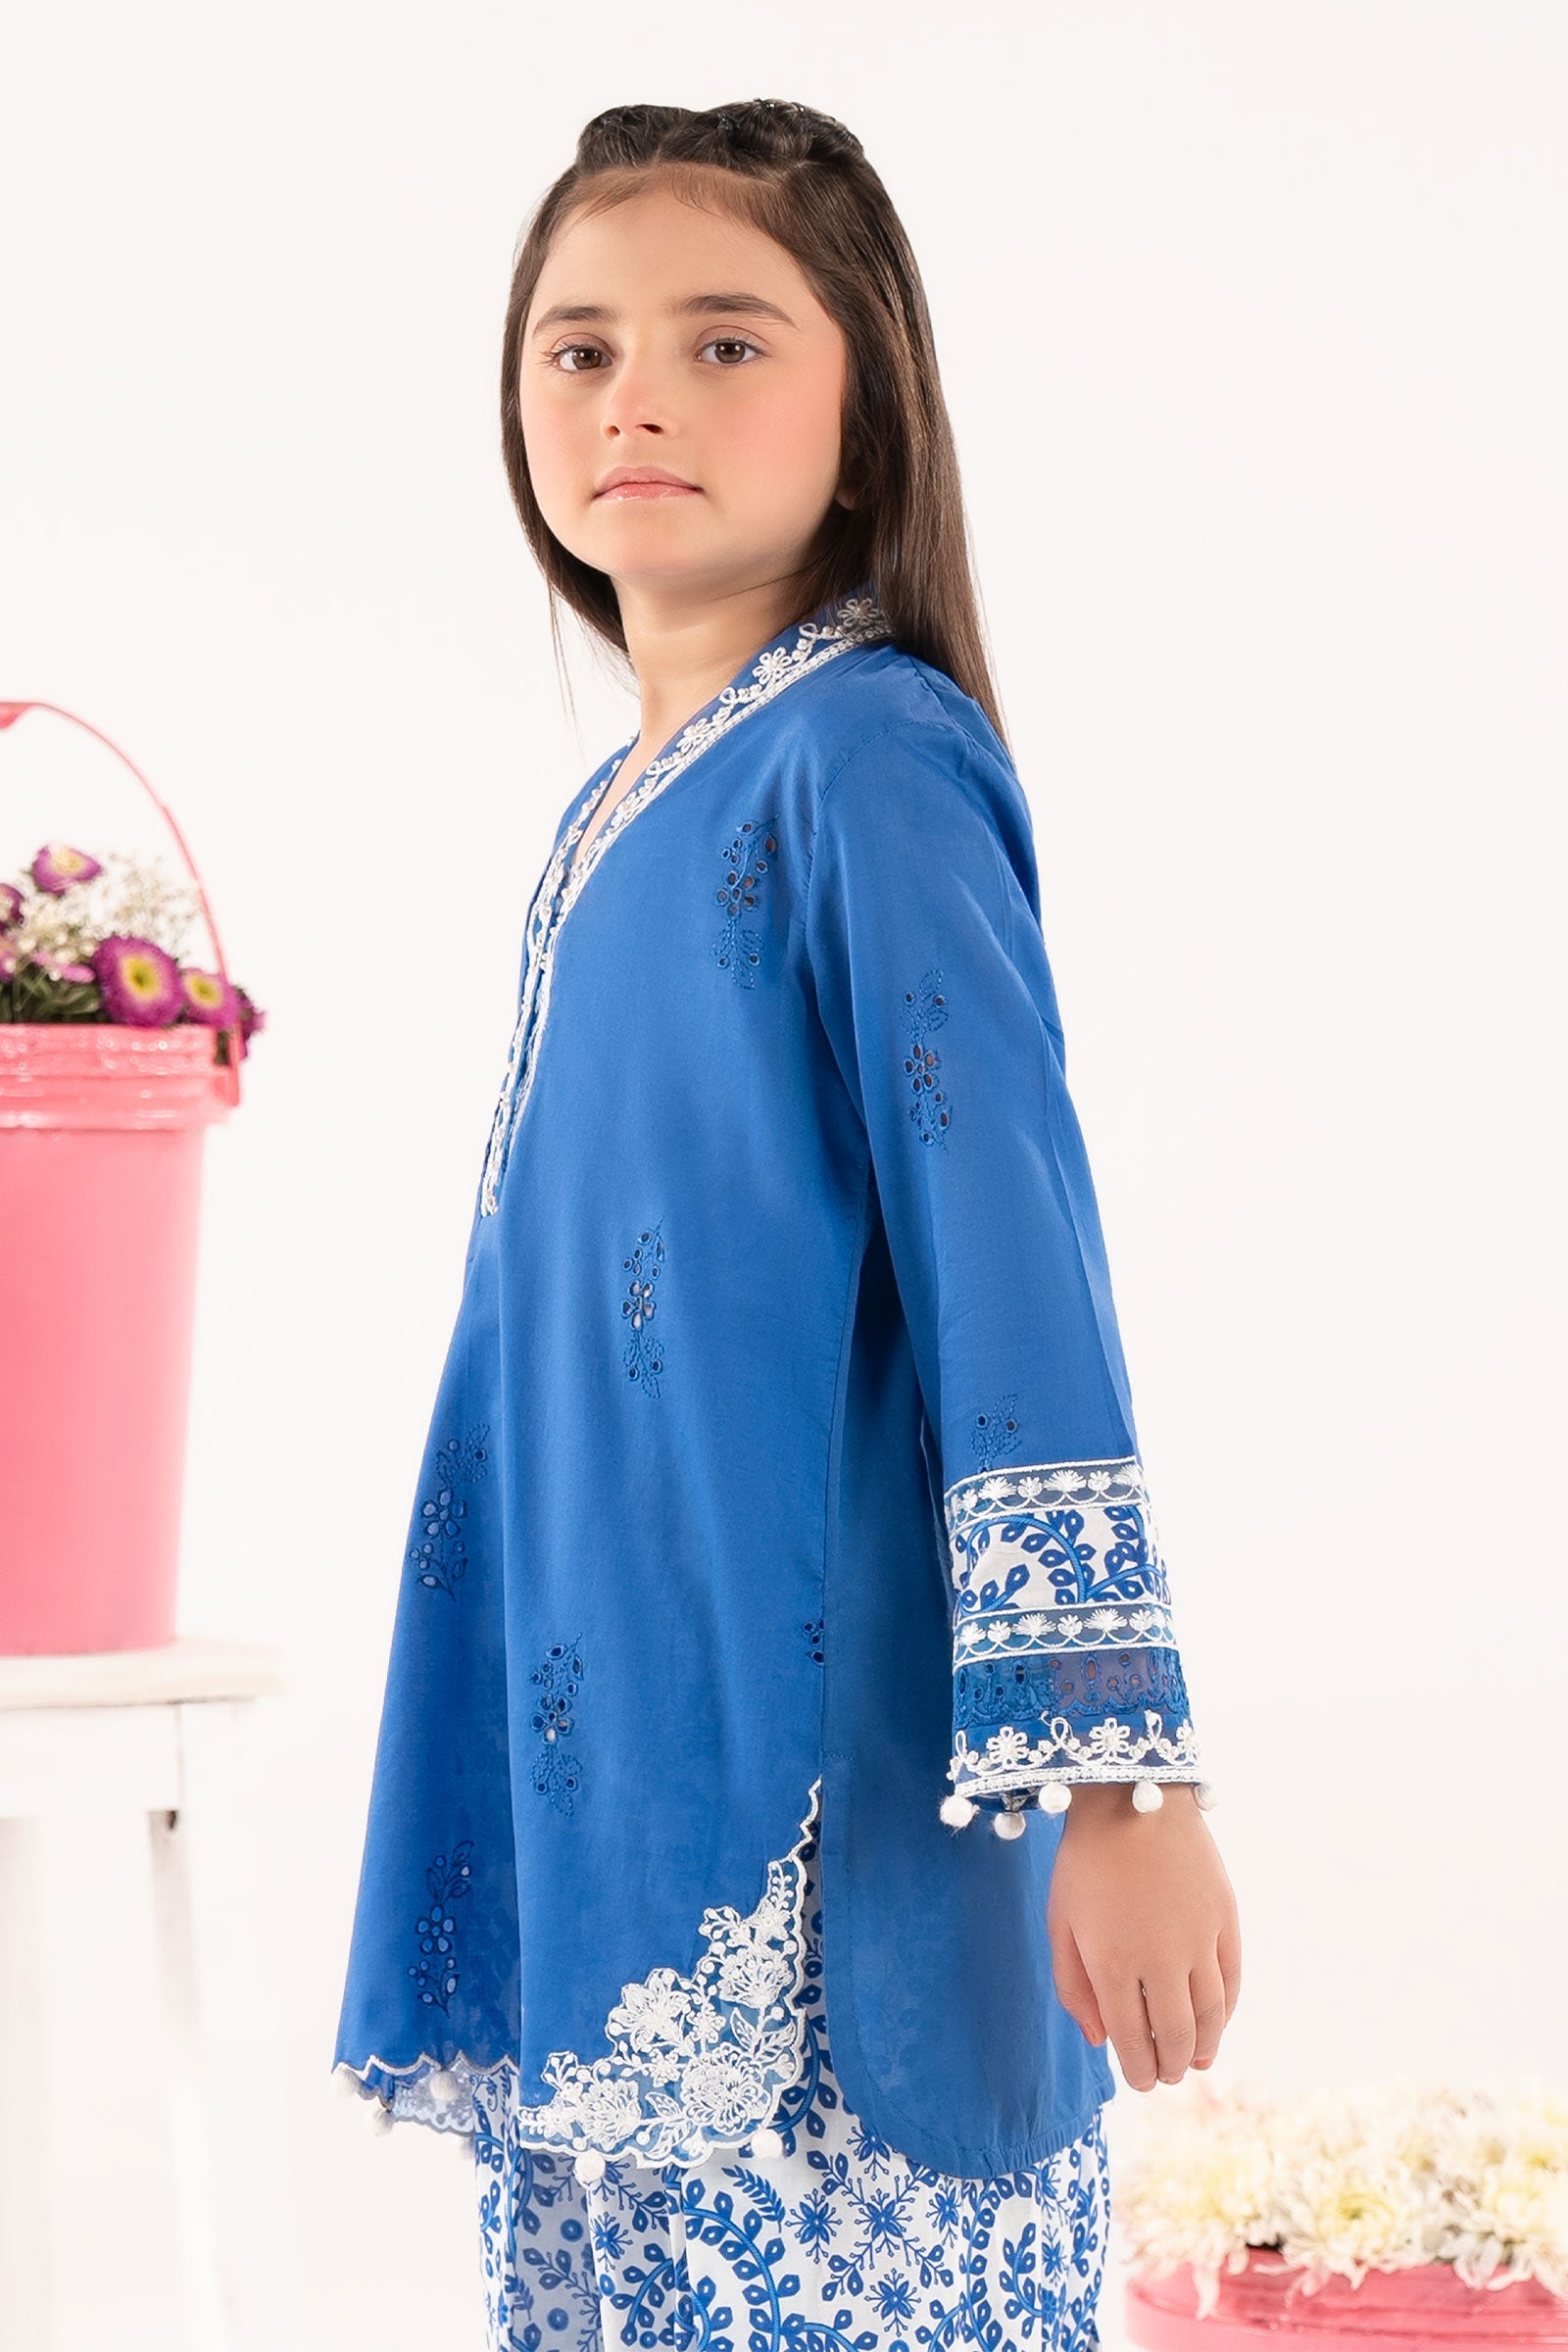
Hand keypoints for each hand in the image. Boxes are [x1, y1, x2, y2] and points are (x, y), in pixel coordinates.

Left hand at [1046, 1781, 1240, 2091]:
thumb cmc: (1086, 1862)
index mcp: (1112, 1964)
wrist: (1133, 1800)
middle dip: (1170, 2067)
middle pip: (1175, 2036)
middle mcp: (1161, 1960)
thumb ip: (1074, 1987)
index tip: (1141, 2081)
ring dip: (1204, 2047)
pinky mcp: (1226, 1919)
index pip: (1133, 2041)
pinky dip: (1227, 2010)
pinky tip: (1217, 2022)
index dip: (1139, 2070)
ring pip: (1211, 2016)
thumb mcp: (1060, 1922)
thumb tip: (1100, 2040)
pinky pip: (1232, 1980)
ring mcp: (1199, 1940)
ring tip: (1196, 2061)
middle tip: (1167, 2076)